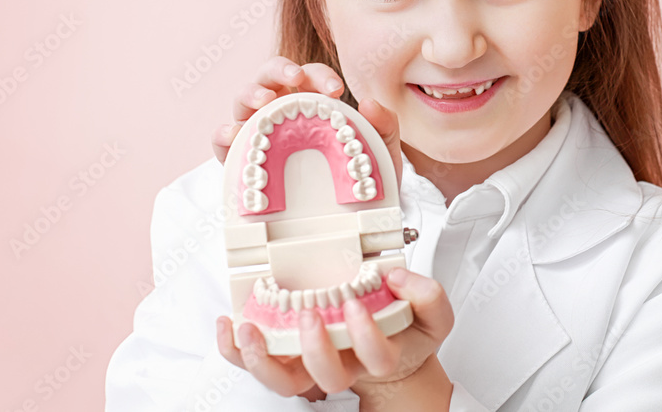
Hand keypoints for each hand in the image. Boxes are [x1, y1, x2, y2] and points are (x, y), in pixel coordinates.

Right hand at [210, 56, 402, 188]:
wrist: (352, 220)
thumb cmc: (361, 177)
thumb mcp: (381, 151)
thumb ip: (384, 124)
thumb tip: (369, 102)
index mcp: (310, 101)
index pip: (308, 76)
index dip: (318, 74)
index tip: (336, 90)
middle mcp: (280, 111)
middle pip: (270, 77)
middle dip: (280, 71)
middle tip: (295, 80)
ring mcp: (257, 132)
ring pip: (243, 101)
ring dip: (250, 93)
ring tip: (264, 100)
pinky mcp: (241, 159)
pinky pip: (225, 142)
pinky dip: (224, 133)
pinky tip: (233, 133)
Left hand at [215, 267, 454, 401]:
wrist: (391, 353)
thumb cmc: (405, 330)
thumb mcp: (432, 313)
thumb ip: (427, 294)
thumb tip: (394, 278)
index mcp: (381, 355)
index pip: (377, 358)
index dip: (366, 336)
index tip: (357, 304)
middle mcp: (344, 367)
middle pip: (329, 376)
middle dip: (316, 348)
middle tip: (310, 315)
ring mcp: (313, 367)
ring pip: (286, 383)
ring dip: (264, 361)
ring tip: (250, 330)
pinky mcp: (288, 359)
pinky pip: (259, 364)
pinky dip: (236, 351)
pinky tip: (230, 326)